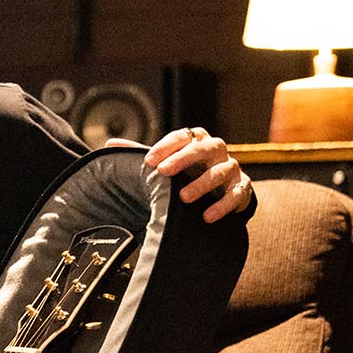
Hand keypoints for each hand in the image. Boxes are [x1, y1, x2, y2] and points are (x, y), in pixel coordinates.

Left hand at [108, 127, 252, 223]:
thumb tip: (110, 143)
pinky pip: (236, 194)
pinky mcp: (242, 187)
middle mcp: (216, 150)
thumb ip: (141, 154)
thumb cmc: (190, 173)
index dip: (166, 146)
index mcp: (196, 140)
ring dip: (203, 183)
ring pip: (221, 170)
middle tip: (164, 172)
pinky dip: (223, 205)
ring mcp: (231, 167)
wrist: (222, 189)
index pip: (182, 136)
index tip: (149, 161)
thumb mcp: (168, 163)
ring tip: (184, 197)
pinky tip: (207, 216)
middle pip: (203, 148)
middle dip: (183, 158)